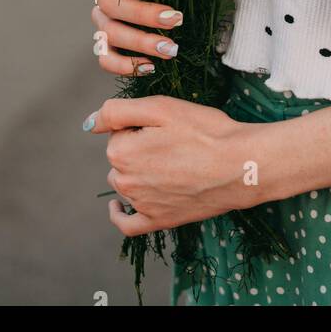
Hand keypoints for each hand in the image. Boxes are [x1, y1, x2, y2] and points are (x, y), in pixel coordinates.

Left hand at [82, 93, 268, 234]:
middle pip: (120, 157)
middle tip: (171, 139)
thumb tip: (89, 124)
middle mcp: (126, 181)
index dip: (140, 124)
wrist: (241, 165)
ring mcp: (142, 204)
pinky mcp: (159, 220)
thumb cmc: (205, 131)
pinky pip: (128, 223)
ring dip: (137, 171)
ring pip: (126, 183)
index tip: (165, 123)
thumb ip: (118, 111)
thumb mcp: (161, 107)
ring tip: (170, 160)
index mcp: (122, 152)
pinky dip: (119, 214)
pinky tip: (117, 208)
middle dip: (137, 146)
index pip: (118, 131)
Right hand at [84, 0, 224, 76]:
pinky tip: (150, 66)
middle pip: (108, 4)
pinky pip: (107, 60)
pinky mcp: (107, 48)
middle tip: (175, 20)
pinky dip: (126, 65)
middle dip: (143, 14)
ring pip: (110, 33)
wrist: (164, 12)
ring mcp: (102, 23)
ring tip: (171, 48)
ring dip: (141, 42)